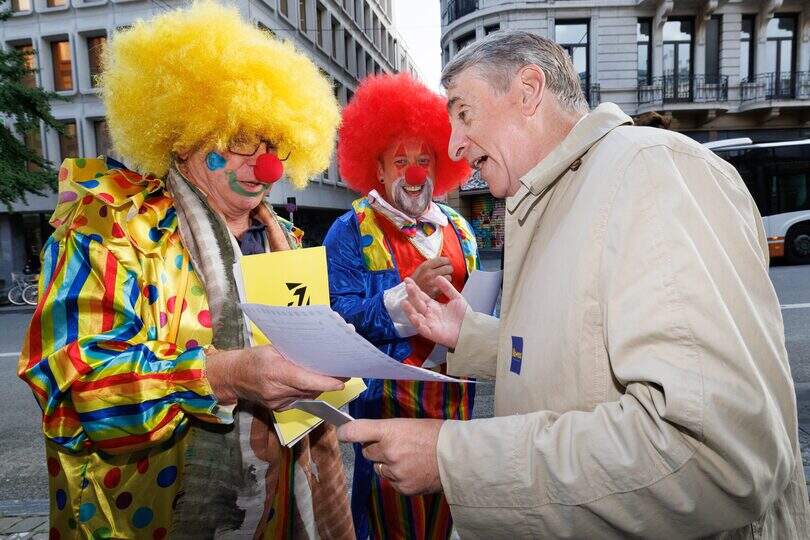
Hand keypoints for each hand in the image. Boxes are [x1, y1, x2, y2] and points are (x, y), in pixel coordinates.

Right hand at [206, 345, 344, 409]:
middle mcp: (276, 391)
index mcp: (274, 372)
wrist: (231, 377)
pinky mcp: (278, 408)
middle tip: (345, 371)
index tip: (341, 381)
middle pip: (309, 388)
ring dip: (320, 386)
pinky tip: (316, 382)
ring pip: (307, 395)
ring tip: (334, 375)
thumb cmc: (252, 358)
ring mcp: (277, 402)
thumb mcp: (272, 348)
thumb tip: (318, 352)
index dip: (325, 382)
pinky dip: (309, 391)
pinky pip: (300, 399)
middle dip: (327, 381)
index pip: (304, 380)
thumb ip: (293, 352)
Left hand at [337, 418, 443, 495]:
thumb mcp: (409, 424)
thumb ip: (387, 431)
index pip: (356, 431)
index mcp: (391, 430)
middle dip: (375, 449)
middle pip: (367, 452)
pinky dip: (399, 477)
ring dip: (387, 464)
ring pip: (378, 468)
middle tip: (392, 445)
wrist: (458, 456)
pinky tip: (414, 470)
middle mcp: (389, 451)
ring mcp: (395, 471)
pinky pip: (391, 481)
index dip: (346, 432)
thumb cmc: (436, 435)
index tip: (342, 433)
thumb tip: (369, 436)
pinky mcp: (403, 487)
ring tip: (408, 458)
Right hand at [402, 276, 467, 348]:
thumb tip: (437, 277)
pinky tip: (413, 316)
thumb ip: (447, 288)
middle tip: (408, 286)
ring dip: (409, 310)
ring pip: (416, 316)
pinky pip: (421, 328)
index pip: (421, 296)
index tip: (408, 280)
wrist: (471, 329)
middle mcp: (429, 314)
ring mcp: (429, 323)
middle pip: (418, 304)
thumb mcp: (456, 298)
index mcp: (434, 306)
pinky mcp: (431, 333)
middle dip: (412, 296)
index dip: (415, 288)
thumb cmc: (464, 316)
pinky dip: (416, 323)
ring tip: (404, 302)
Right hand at [409, 257, 452, 297]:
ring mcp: (433, 282)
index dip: (446, 261)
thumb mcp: (420, 269)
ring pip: (449, 276)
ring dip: (447, 278)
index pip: (443, 259)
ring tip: (442, 279)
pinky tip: (441, 285)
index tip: (446, 264)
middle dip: (448, 270)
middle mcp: (429, 273)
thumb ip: (431, 264)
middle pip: (448, 268)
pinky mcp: (435, 290)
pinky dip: (445, 285)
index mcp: (425, 266)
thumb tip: (444, 260)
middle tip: (445, 272)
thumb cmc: (416, 281)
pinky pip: (446, 285)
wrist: (410, 294)